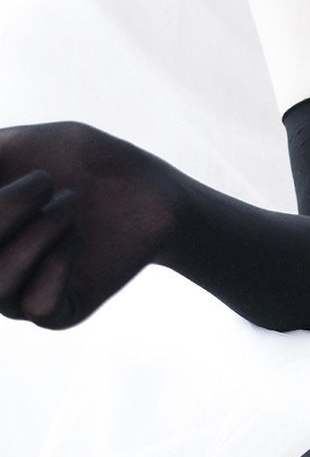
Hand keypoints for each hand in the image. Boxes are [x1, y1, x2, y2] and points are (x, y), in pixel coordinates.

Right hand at [0, 122, 180, 327]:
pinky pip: (38, 306)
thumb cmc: (83, 162)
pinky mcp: (58, 312)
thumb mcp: (24, 143)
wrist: (147, 190)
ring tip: (69, 205)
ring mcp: (16, 293)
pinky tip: (79, 239)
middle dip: (5, 211)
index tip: (17, 175)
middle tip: (47, 181)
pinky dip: (57, 266)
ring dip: (35, 236)